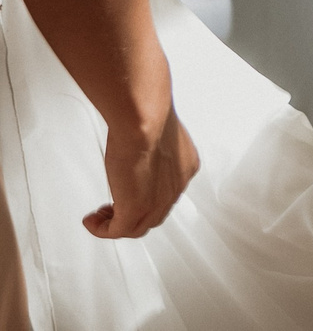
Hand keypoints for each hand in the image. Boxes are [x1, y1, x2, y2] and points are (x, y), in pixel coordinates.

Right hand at [86, 112, 197, 238]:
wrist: (143, 120)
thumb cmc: (147, 116)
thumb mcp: (154, 132)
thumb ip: (149, 142)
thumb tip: (137, 141)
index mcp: (184, 166)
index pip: (167, 192)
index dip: (148, 196)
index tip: (128, 190)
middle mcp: (176, 186)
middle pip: (155, 213)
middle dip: (131, 213)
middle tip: (110, 209)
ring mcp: (158, 201)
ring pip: (138, 226)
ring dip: (115, 224)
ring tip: (99, 217)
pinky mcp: (137, 209)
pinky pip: (119, 231)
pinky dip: (103, 230)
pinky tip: (92, 222)